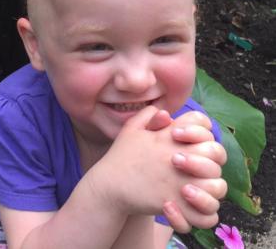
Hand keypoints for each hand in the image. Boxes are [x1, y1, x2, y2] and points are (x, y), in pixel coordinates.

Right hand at [93, 106, 221, 221]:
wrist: (108, 186)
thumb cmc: (120, 157)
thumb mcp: (130, 129)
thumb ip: (147, 115)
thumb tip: (164, 110)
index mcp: (167, 136)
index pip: (200, 123)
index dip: (202, 129)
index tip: (192, 139)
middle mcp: (177, 156)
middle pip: (214, 151)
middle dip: (213, 158)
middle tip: (201, 165)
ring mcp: (178, 181)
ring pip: (217, 185)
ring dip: (213, 186)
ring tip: (201, 187)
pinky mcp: (176, 204)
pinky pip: (206, 214)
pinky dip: (205, 212)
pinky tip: (195, 206)